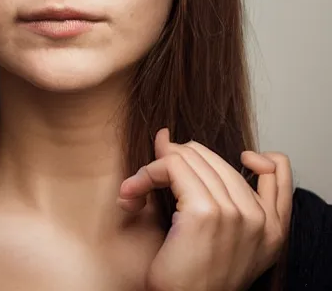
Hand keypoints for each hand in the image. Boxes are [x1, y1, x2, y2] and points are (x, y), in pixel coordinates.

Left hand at [117, 128, 292, 290]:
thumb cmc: (197, 279)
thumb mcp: (222, 239)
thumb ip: (216, 192)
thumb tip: (168, 136)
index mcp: (274, 229)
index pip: (279, 172)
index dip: (257, 157)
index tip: (231, 162)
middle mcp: (260, 220)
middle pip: (214, 158)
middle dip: (178, 160)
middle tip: (153, 176)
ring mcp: (235, 214)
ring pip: (189, 157)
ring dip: (154, 168)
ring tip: (137, 187)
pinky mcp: (204, 212)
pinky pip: (171, 166)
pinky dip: (146, 174)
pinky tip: (132, 192)